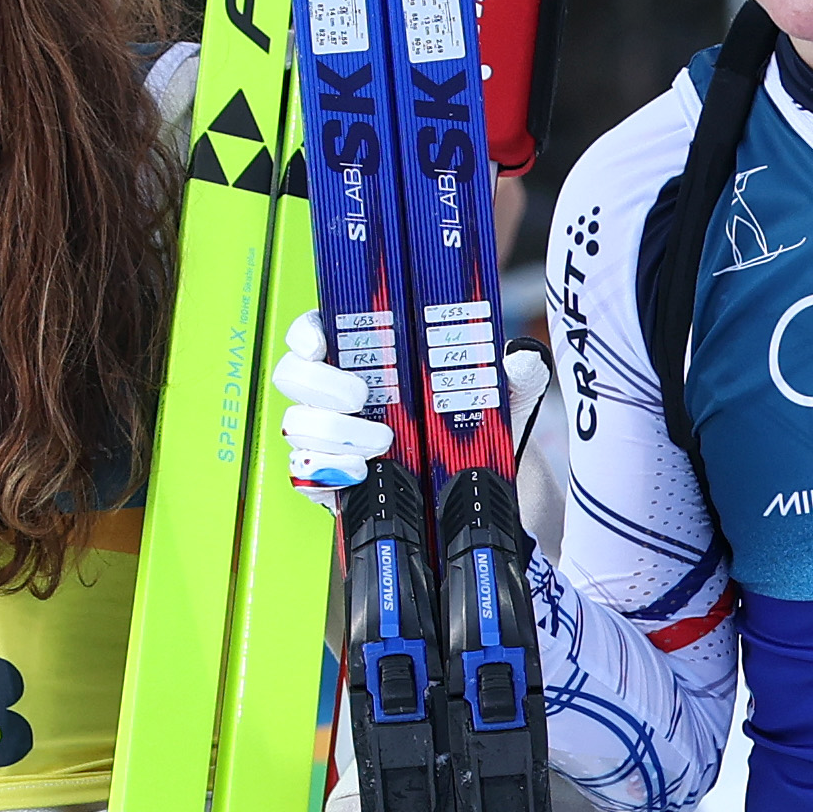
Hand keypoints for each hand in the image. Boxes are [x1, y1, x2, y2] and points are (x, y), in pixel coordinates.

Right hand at [271, 315, 552, 501]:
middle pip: (292, 376)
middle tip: (362, 396)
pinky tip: (361, 471)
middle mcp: (334, 390)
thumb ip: (513, 371)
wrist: (476, 482)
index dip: (306, 332)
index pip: (315, 329)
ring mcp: (326, 434)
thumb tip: (520, 359)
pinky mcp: (328, 476)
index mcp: (364, 352)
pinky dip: (330, 471)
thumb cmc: (476, 419)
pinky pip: (306, 472)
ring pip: (296, 426)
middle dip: (319, 385)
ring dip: (333, 433)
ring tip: (383, 441)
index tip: (320, 342)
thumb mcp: (500, 390)